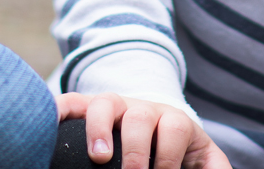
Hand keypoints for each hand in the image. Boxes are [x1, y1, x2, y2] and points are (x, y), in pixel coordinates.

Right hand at [57, 92, 231, 168]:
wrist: (159, 131)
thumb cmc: (181, 155)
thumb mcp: (203, 160)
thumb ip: (214, 168)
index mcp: (175, 122)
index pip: (176, 130)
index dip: (170, 158)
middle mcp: (144, 109)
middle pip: (141, 116)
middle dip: (136, 149)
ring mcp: (116, 108)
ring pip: (105, 103)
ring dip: (100, 128)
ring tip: (99, 158)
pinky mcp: (90, 110)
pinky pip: (72, 101)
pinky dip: (59, 108)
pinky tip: (49, 122)